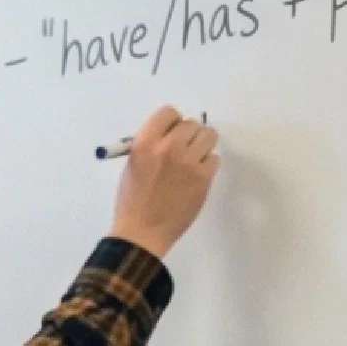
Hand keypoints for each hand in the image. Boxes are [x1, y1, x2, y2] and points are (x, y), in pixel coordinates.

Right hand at [108, 106, 219, 256]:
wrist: (142, 233)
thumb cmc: (132, 202)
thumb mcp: (132, 168)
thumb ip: (150, 147)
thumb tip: (170, 134)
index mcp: (144, 145)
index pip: (168, 112)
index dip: (171, 122)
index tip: (169, 133)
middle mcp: (168, 148)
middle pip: (191, 124)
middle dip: (187, 135)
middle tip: (181, 151)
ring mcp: (189, 162)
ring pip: (209, 136)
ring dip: (201, 145)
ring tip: (192, 161)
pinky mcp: (204, 177)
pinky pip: (214, 158)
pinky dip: (207, 165)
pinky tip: (195, 177)